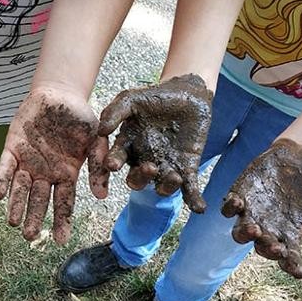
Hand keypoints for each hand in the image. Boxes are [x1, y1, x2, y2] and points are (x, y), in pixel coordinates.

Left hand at [0, 88, 99, 243]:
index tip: (60, 240)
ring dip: (16, 205)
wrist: (61, 94)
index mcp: (66, 174)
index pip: (63, 203)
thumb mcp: (97, 141)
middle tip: (29, 236)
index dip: (62, 221)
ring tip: (13, 223)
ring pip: (20, 188)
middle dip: (34, 218)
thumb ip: (99, 167)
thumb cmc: (81, 118)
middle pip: (38, 201)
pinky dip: (3, 180)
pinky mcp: (13, 147)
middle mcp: (45, 173)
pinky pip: (6, 167)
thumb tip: (101, 196)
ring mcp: (28, 162)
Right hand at [94, 74, 212, 211]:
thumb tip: (101, 130)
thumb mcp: (131, 99)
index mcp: (128, 147)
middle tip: (149, 167)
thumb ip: (114, 112)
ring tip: (174, 177)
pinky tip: (199, 207)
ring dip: (167, 187)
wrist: (187, 93)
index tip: (111, 164)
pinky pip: (189, 188)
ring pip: (161, 186)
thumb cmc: (155, 96)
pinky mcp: (187, 168)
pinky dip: (194, 199)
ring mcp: (165, 166)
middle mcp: (144, 160)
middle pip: (137, 179)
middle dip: (140, 177)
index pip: (116, 160)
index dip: (111, 165)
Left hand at [222, 138, 301, 281]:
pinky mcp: (239, 197)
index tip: (299, 271)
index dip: (292, 266)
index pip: (289, 260)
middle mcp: (267, 231)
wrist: (301, 160)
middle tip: (277, 248)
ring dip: (245, 234)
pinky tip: (238, 203)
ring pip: (240, 233)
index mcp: (288, 240)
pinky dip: (230, 207)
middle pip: (263, 248)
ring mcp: (251, 215)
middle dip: (269, 249)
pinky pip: (228, 208)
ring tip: (255, 229)